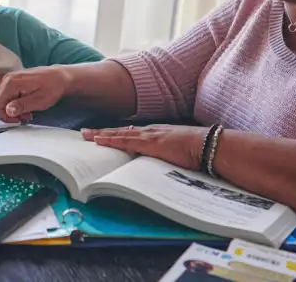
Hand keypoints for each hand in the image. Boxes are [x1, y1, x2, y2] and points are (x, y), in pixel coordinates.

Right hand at [0, 66, 70, 122]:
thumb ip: (22, 105)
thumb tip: (8, 111)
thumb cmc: (52, 87)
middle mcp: (7, 79)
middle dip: (7, 113)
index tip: (17, 120)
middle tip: (23, 117)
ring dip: (10, 108)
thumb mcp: (39, 100)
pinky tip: (8, 105)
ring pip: (0, 99)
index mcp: (11, 83)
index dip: (4, 116)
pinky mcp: (13, 81)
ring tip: (25, 112)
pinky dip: (11, 102)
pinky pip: (5, 94)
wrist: (60, 77)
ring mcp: (9, 79)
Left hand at [81, 124, 205, 170]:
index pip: (132, 132)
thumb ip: (169, 155)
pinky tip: (100, 141)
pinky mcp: (150, 143)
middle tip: (85, 132)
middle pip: (122, 131)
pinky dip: (111, 140)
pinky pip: (126, 141)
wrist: (210, 146)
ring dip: (102, 134)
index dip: (117, 133)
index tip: (103, 134)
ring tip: (86, 135)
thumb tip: (163, 163)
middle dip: (103, 132)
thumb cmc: (200, 150)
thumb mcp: (180, 151)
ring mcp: (150, 136)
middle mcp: (151, 131)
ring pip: (120, 134)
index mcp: (158, 133)